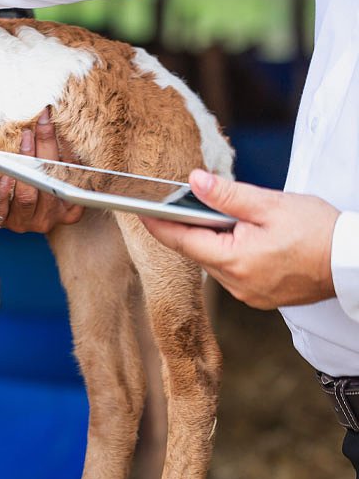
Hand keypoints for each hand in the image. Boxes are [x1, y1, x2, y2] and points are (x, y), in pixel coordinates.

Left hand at [0, 107, 85, 232]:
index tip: (51, 125)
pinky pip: (3, 209)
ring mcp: (28, 223)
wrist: (16, 214)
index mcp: (71, 207)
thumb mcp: (57, 172)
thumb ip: (60, 153)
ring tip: (20, 145)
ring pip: (27, 198)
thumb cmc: (41, 185)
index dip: (63, 150)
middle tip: (32, 130)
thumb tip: (50, 120)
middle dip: (41, 153)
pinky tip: (3, 175)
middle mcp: (51, 218)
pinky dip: (3, 191)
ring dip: (22, 168)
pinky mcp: (5, 224)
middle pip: (49, 185)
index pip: (72, 177)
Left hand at [142, 170, 339, 309]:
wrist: (353, 262)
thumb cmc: (319, 232)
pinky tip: (248, 240)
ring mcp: (247, 294)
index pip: (181, 241)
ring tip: (235, 221)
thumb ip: (227, 195)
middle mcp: (235, 284)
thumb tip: (193, 182)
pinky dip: (232, 254)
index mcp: (234, 260)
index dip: (158, 224)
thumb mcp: (270, 205)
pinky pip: (232, 273)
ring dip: (215, 241)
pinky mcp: (259, 297)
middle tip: (196, 203)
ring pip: (214, 262)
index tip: (140, 210)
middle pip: (197, 251)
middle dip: (194, 227)